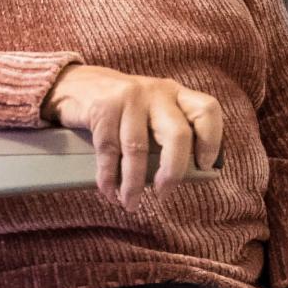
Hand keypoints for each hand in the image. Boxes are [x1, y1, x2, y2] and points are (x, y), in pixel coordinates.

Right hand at [41, 64, 223, 211]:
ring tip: (130, 203)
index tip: (202, 165)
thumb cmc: (123, 108)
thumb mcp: (151, 110)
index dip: (211, 140)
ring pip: (137, 148)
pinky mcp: (103, 107)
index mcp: (176, 94)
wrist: (76, 85)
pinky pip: (108, 150)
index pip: (206, 111)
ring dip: (133, 184)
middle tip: (164, 194)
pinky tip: (110, 191)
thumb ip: (167, 132)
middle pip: (177, 134)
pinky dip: (108, 177)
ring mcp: (129, 97)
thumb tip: (183, 177)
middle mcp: (157, 92)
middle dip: (172, 171)